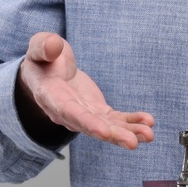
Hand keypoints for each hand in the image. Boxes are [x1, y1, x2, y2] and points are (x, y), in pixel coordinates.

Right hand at [18, 32, 154, 149]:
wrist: (46, 74)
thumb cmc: (42, 60)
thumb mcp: (39, 48)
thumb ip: (44, 47)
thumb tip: (53, 45)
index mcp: (51, 96)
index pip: (69, 112)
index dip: (86, 122)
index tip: (103, 132)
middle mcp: (67, 112)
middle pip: (91, 126)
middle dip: (112, 134)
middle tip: (133, 142)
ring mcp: (84, 114)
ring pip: (106, 127)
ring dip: (127, 132)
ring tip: (148, 135)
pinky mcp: (97, 112)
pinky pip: (115, 119)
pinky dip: (131, 121)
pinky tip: (148, 122)